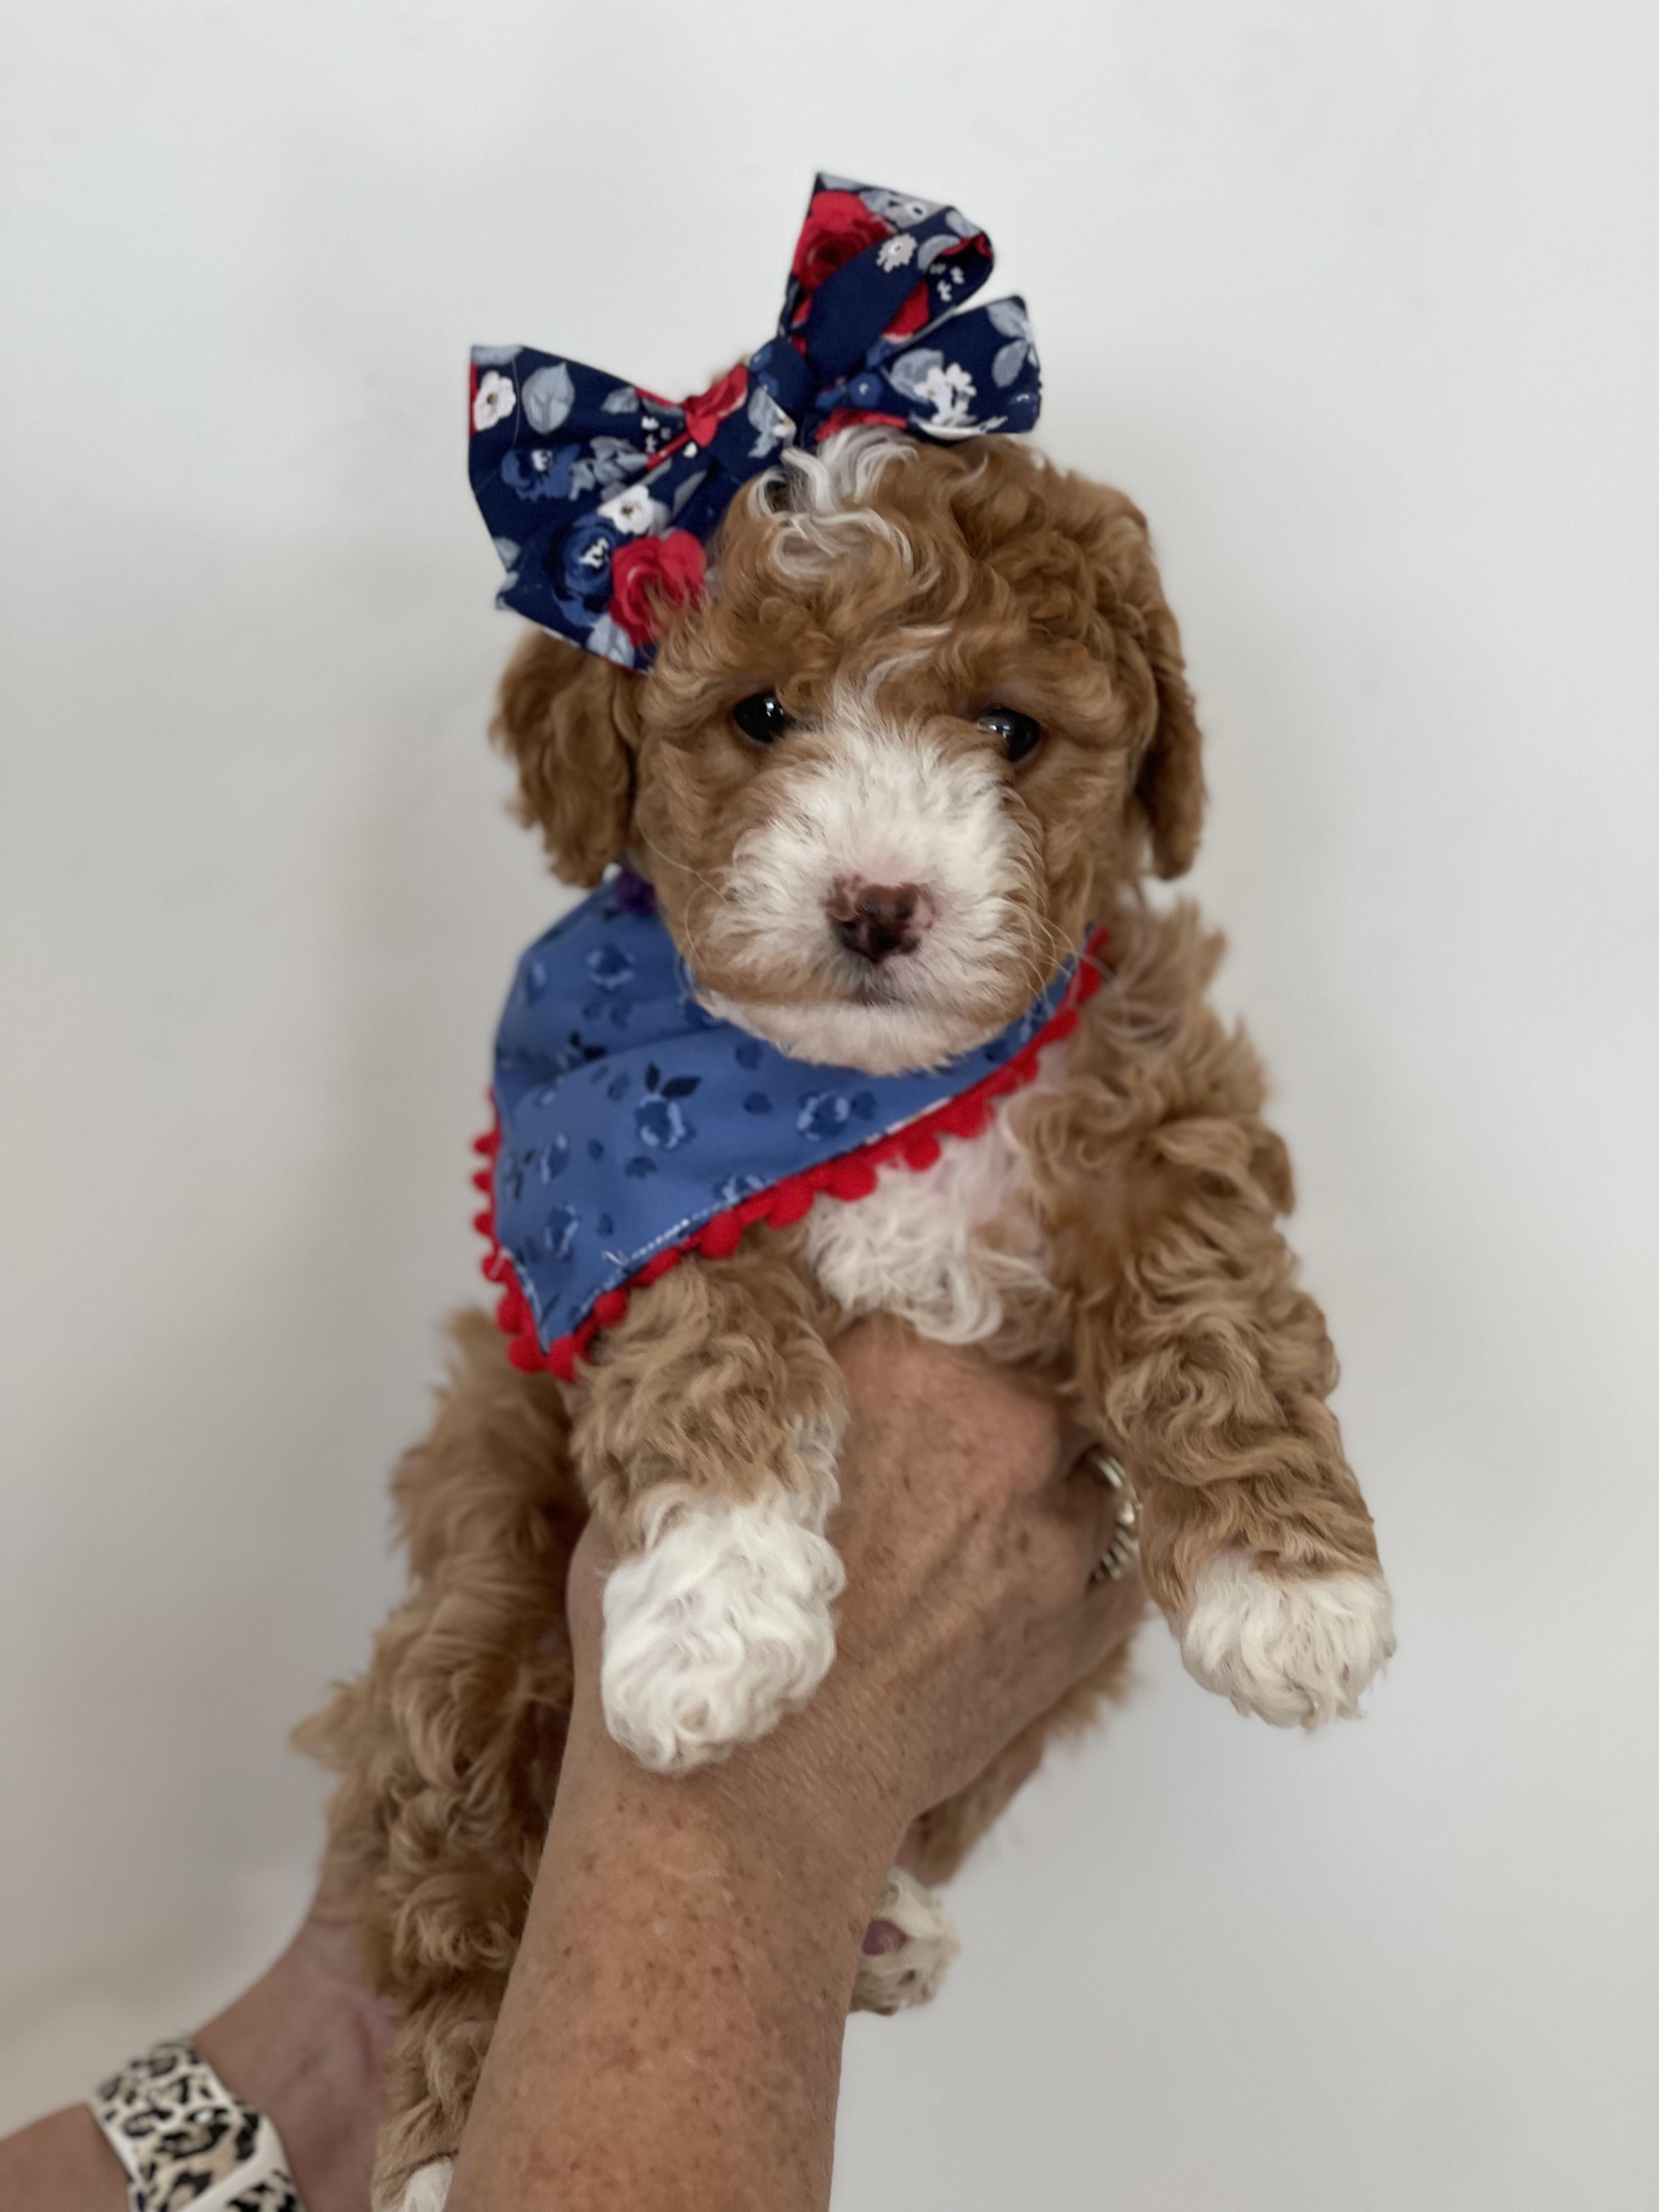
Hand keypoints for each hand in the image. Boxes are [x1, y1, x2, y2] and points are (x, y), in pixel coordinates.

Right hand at [450, 1321, 1142, 2211]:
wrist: (744, 1802)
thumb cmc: (684, 1632)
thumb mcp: (677, 1479)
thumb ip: (740, 1409)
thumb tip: (742, 1380)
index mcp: (895, 1361)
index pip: (949, 1300)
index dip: (935, 1334)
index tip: (919, 1359)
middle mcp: (998, 1425)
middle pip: (1036, 1372)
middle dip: (1000, 1398)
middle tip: (955, 1438)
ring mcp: (1054, 1530)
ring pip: (1090, 1460)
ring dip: (1051, 1478)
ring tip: (993, 1513)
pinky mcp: (1083, 1626)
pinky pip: (1124, 1561)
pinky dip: (1091, 1559)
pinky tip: (1041, 1573)